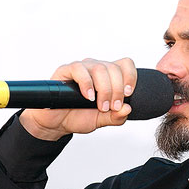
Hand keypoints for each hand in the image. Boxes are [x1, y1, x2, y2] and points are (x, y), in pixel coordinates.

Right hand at [19, 58, 136, 140]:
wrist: (57, 123)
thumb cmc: (79, 117)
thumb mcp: (102, 120)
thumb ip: (116, 117)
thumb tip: (128, 109)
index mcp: (108, 76)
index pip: (125, 64)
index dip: (130, 76)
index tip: (128, 94)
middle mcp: (96, 68)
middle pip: (114, 68)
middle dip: (117, 90)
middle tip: (112, 107)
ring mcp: (82, 68)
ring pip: (100, 68)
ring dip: (104, 89)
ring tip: (101, 106)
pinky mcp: (66, 70)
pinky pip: (79, 69)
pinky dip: (87, 84)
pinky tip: (88, 97)